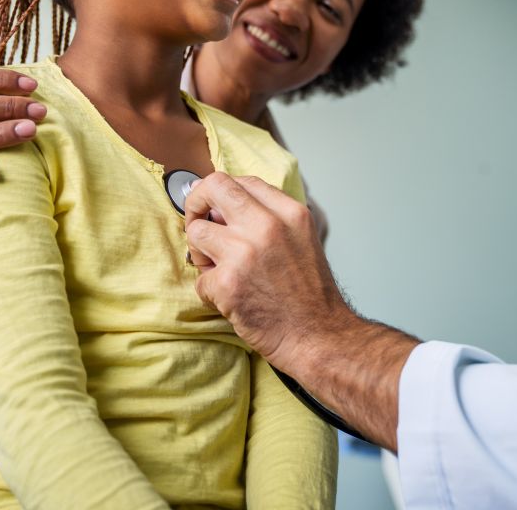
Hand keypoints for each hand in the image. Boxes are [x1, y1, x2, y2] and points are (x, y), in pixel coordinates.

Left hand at [185, 172, 417, 449]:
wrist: (320, 336)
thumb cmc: (310, 295)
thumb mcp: (303, 239)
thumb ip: (271, 217)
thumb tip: (226, 206)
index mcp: (289, 212)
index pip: (241, 180)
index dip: (221, 193)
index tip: (215, 208)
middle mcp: (268, 226)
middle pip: (213, 187)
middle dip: (197, 204)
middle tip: (199, 223)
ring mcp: (245, 253)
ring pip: (196, 232)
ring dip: (201, 253)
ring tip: (219, 270)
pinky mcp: (228, 284)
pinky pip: (199, 277)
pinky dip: (210, 291)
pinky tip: (231, 299)